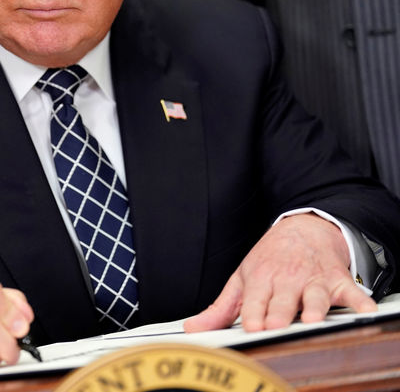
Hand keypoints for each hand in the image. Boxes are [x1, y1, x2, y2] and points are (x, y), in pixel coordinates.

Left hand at [184, 213, 376, 332]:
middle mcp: (286, 280)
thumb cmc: (269, 260)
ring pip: (314, 295)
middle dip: (279, 313)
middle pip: (283, 300)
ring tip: (312, 318)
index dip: (253, 314)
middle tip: (275, 326)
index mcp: (260, 280)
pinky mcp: (337, 280)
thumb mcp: (241, 279)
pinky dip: (359, 300)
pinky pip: (351, 291)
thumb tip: (193, 328)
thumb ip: (220, 308)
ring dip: (314, 306)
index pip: (255, 300)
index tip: (252, 328)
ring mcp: (312, 280)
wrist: (303, 229)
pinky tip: (364, 309)